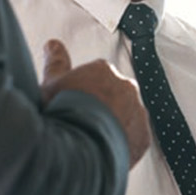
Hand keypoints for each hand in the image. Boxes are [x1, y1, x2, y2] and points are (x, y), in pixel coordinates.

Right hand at [40, 39, 150, 166]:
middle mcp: (126, 87)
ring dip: (115, 124)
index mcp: (104, 70)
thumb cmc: (62, 112)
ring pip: (127, 116)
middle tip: (83, 123)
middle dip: (102, 106)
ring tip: (93, 140)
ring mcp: (138, 111)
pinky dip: (124, 144)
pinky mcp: (144, 137)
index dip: (84, 92)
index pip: (97, 76)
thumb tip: (53, 44)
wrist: (78, 146)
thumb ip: (56, 62)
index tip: (74, 104)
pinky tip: (105, 150)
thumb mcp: (51, 84)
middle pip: (114, 95)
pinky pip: (136, 139)